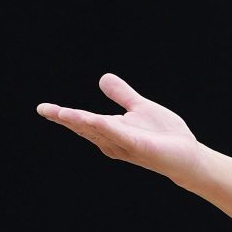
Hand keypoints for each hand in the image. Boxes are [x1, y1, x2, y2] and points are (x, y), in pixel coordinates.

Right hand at [37, 73, 204, 184]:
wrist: (188, 154)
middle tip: (45, 110)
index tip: (43, 108)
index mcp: (111, 130)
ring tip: (61, 113)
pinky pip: (120, 136)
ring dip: (81, 122)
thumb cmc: (164, 135)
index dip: (63, 115)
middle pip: (85, 128)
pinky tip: (94, 119)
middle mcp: (112, 140)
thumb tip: (102, 78)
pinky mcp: (140, 147)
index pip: (83, 121)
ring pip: (98, 132)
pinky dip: (106, 128)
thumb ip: (122, 95)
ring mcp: (125, 145)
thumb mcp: (140, 108)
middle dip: (65, 119)